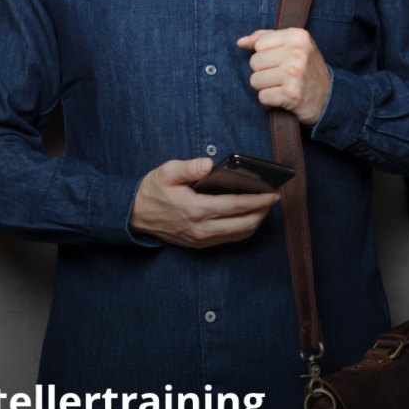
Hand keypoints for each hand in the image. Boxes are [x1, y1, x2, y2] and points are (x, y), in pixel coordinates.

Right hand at [130, 157, 278, 248]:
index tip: (273, 193)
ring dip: (256, 221)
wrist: (134, 215)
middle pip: (245, 223)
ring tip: (264, 206)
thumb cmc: (152, 191)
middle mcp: (202, 228)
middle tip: (274, 198)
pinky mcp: (200, 244)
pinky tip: (248, 216)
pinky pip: (230, 239)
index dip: (259, 200)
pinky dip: (244, 229)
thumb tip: (208, 164)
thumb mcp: (167, 172)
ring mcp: (202, 239)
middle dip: (263, 211)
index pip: (237, 205)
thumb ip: (189, 167)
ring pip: (240, 234)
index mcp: (196, 209)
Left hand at [237, 28, 331, 125]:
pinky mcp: (291, 94)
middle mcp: (297, 52)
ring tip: (282, 87)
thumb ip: (266, 39)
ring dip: (265, 88)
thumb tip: (240, 42)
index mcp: (297, 36)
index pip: (259, 43)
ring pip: (255, 80)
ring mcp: (294, 73)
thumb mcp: (294, 46)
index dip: (265, 55)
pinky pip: (262, 97)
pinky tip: (282, 99)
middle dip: (264, 73)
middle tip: (282, 77)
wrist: (330, 99)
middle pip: (254, 62)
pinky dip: (269, 102)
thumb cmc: (307, 71)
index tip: (280, 62)